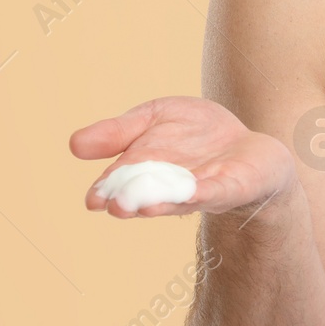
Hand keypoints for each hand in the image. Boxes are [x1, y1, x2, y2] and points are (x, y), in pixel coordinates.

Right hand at [69, 95, 296, 218]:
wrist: (251, 145)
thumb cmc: (199, 134)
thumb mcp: (156, 117)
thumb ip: (120, 131)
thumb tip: (73, 145)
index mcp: (145, 170)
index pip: (122, 180)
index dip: (108, 190)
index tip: (93, 200)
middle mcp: (169, 186)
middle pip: (146, 195)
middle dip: (130, 201)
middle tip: (112, 207)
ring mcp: (200, 189)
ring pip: (177, 199)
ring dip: (160, 204)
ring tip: (141, 208)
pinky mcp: (231, 187)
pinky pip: (214, 191)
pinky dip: (202, 193)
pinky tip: (191, 194)